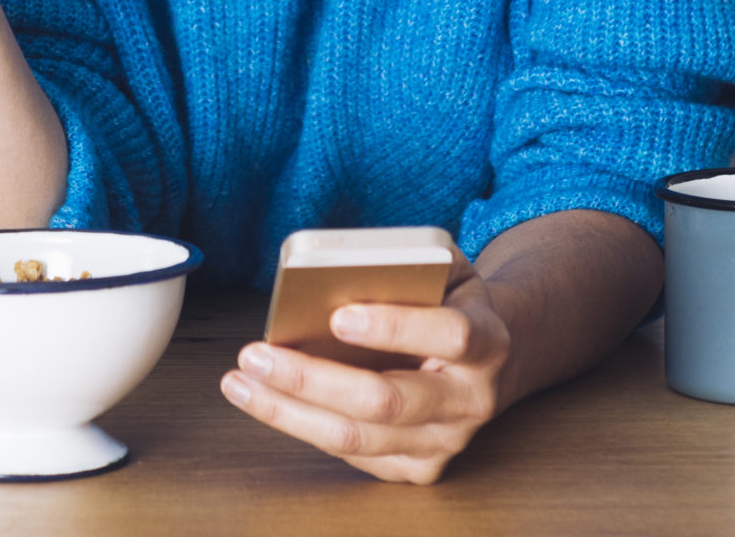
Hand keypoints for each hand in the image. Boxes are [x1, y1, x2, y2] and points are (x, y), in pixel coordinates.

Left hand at [221, 265, 510, 484]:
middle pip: (386, 401)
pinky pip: (352, 453)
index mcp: (488, 341)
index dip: (394, 328)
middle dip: (312, 379)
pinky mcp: (420, 468)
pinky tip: (267, 400)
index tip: (338, 316)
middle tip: (257, 354)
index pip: (448, 336)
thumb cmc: (451, 303)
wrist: (492, 362)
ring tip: (241, 381)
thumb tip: (331, 271)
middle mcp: (471, 401)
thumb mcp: (444, 271)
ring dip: (290, 411)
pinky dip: (303, 425)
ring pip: (358, 438)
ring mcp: (446, 442)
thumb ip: (403, 265)